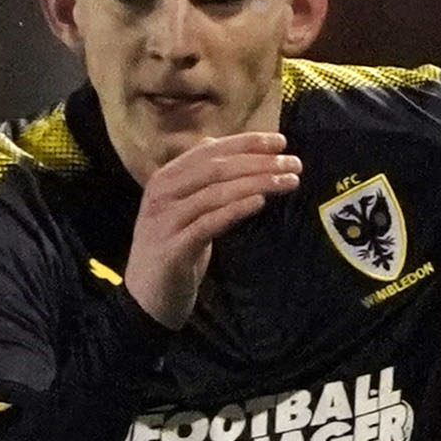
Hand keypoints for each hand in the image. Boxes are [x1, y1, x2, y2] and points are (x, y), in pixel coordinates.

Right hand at [125, 129, 299, 329]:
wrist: (146, 299)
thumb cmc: (173, 250)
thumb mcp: (185, 209)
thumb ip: (199, 180)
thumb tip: (217, 143)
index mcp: (165, 179)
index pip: (209, 151)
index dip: (246, 143)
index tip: (280, 141)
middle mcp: (161, 194)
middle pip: (216, 168)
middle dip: (259, 162)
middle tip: (294, 163)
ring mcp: (165, 222)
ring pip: (215, 192)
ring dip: (256, 183)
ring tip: (288, 182)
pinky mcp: (173, 249)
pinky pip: (208, 223)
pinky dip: (235, 210)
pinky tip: (259, 202)